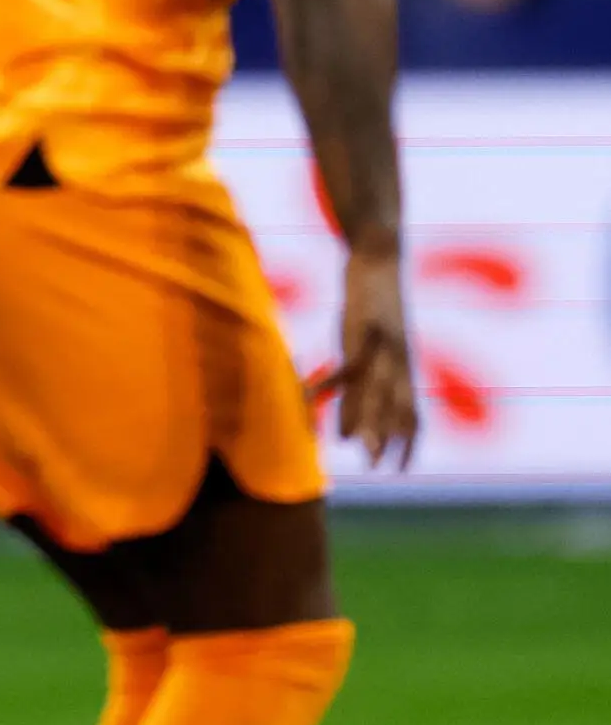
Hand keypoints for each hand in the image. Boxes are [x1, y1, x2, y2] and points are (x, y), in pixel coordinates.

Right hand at [312, 242, 416, 467]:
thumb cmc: (375, 298)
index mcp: (405, 366)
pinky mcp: (362, 329)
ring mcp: (383, 345)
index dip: (409, 443)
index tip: (400, 471)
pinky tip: (310, 400)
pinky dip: (330, 385)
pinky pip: (347, 364)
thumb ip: (367, 369)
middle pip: (396, 407)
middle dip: (386, 439)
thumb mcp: (374, 337)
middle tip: (376, 467)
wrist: (382, 253)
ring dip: (364, 419)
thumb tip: (355, 388)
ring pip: (376, 390)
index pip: (414, 413)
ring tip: (352, 446)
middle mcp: (400, 360)